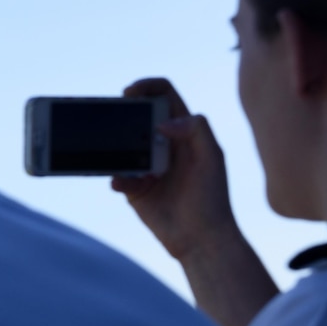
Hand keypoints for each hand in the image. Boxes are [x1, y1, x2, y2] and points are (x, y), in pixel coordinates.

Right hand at [111, 77, 277, 325]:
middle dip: (124, 114)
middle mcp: (163, 144)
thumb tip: (161, 122)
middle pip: (137, 116)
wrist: (200, 239)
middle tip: (114, 119)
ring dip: (115, 148)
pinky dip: (117, 178)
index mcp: (184, 131)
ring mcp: (146, 165)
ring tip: (119, 157)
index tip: (129, 92)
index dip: (147, 87)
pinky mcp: (133, 188)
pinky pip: (116, 176)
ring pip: (122, 145)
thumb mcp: (212, 158)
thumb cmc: (212, 197)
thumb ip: (195, 130)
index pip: (164, 95)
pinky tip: (124, 185)